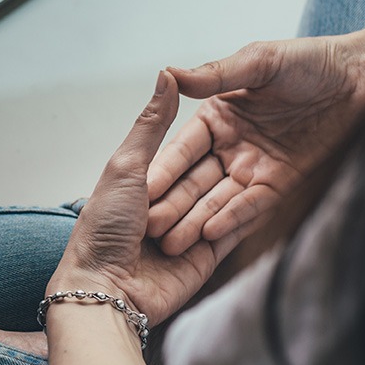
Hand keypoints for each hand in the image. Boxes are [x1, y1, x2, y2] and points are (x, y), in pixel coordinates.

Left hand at [48, 71, 239, 325]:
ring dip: (228, 193)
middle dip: (221, 166)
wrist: (107, 292)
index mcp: (143, 181)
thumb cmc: (104, 227)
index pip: (182, 152)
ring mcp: (187, 231)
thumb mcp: (127, 166)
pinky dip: (238, 219)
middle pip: (205, 177)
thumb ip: (152, 123)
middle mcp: (166, 204)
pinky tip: (261, 199)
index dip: (208, 133)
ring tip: (256, 169)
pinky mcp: (204, 258)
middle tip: (258, 137)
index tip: (242, 105)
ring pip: (220, 202)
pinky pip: (230, 233)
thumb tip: (167, 72)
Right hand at [146, 23, 364, 255]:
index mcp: (216, 118)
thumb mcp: (258, 61)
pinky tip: (212, 234)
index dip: (164, 169)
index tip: (140, 190)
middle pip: (196, 181)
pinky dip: (234, 219)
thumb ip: (214, 74)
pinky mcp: (284, 183)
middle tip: (149, 228)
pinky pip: (255, 205)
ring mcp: (255, 168)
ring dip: (198, 221)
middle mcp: (231, 146)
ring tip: (174, 243)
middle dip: (174, 205)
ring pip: (220, 200)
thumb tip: (168, 73)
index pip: (183, 148)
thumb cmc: (310, 61)